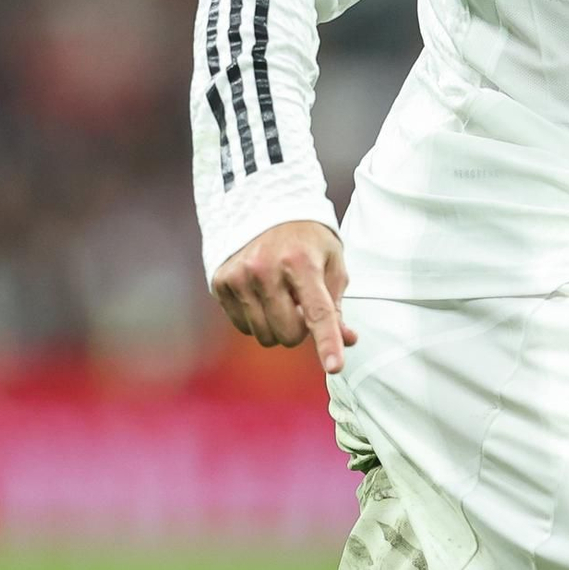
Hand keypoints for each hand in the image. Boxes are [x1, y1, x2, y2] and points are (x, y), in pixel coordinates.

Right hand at [211, 220, 356, 373]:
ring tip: (281, 298)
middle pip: (288, 334)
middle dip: (299, 330)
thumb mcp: (331, 261)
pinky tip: (260, 294)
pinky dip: (255, 318)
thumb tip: (347, 340)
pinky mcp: (221, 282)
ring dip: (276, 327)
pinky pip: (242, 326)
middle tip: (301, 307)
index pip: (318, 312)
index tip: (335, 366)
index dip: (327, 342)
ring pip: (263, 335)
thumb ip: (337, 304)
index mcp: (302, 262)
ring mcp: (239, 276)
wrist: (263, 204)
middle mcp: (266, 268)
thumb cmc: (306, 238)